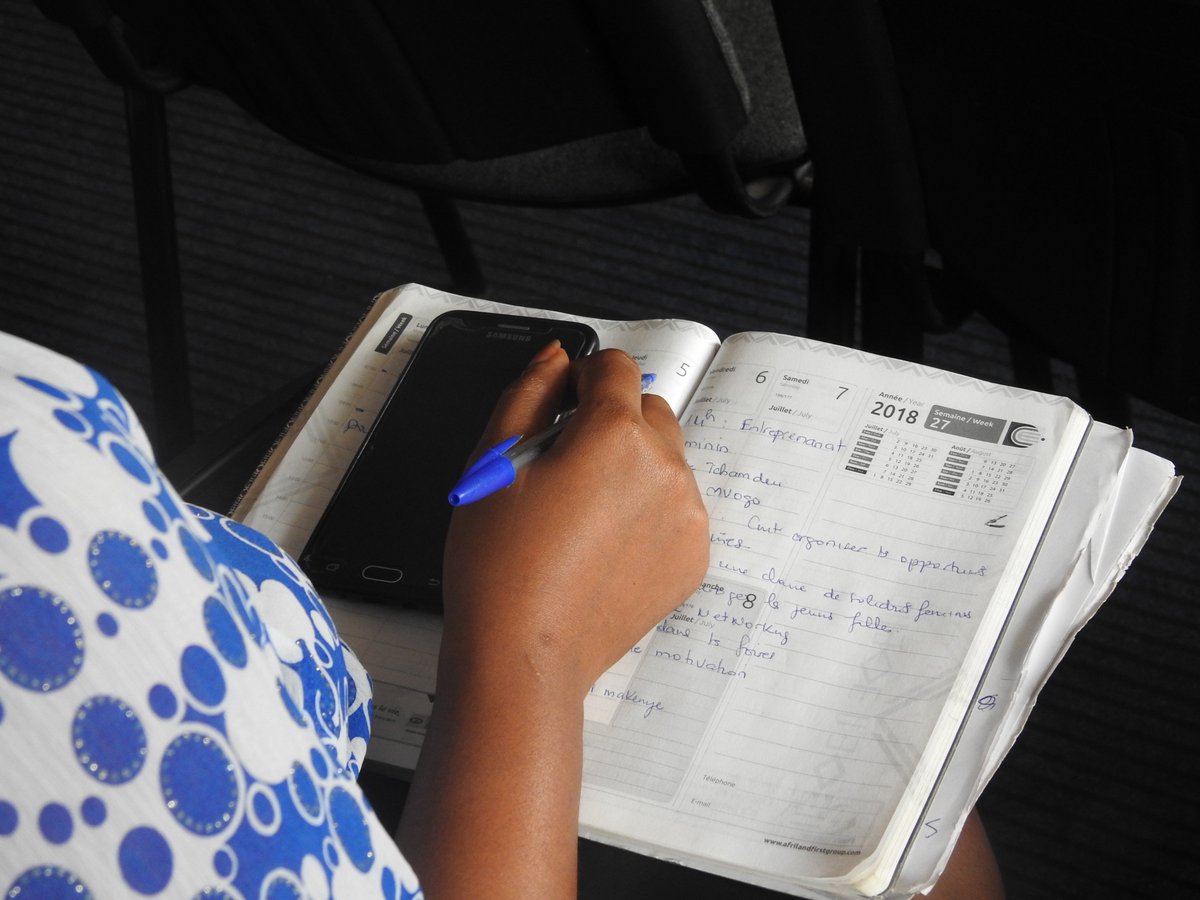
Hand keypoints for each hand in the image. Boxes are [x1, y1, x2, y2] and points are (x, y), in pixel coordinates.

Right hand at [400, 343, 708, 897]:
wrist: (524, 654)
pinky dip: (649, 511)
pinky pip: (676, 507)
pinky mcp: (694, 555)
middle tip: (562, 470)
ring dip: (632, 466)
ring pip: (665, 458)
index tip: (558, 410)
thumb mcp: (493, 462)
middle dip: (610, 422)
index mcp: (614, 434)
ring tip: (581, 515)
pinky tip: (604, 545)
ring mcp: (687, 514)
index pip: (615, 367)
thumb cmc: (497, 562)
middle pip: (646, 410)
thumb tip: (558, 354)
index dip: (580, 381)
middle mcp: (664, 467)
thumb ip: (530, 391)